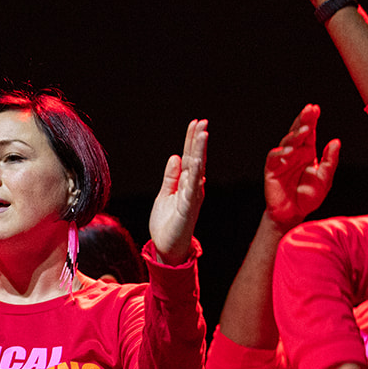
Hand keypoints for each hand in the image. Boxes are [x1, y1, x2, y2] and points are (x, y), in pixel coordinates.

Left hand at [148, 119, 207, 264]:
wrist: (166, 247)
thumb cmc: (167, 222)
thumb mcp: (165, 194)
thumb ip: (171, 177)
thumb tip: (175, 157)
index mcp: (186, 183)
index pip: (190, 157)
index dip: (191, 141)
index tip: (195, 123)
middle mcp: (192, 187)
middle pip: (196, 159)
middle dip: (198, 141)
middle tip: (202, 122)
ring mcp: (191, 197)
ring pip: (197, 170)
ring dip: (200, 152)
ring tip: (202, 134)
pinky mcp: (187, 208)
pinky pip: (191, 189)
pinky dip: (194, 176)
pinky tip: (196, 163)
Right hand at [263, 104, 338, 229]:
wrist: (293, 214)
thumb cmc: (308, 197)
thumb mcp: (325, 179)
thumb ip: (330, 161)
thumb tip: (336, 141)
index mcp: (307, 153)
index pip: (309, 133)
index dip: (311, 120)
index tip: (315, 108)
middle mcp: (294, 154)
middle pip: (297, 132)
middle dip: (302, 120)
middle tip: (309, 109)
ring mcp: (282, 161)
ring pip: (286, 142)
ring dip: (295, 135)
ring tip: (305, 129)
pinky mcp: (272, 170)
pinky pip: (274, 158)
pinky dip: (280, 153)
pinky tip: (289, 150)